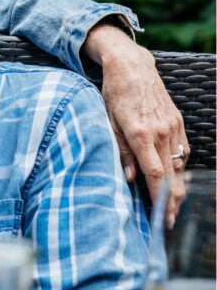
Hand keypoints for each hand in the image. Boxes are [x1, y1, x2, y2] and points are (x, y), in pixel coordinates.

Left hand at [84, 23, 187, 222]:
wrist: (133, 67)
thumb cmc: (113, 94)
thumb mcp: (106, 121)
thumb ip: (119, 151)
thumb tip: (128, 179)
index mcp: (140, 133)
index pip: (155, 173)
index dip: (158, 197)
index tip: (158, 215)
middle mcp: (161, 132)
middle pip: (171, 175)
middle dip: (170, 201)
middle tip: (166, 222)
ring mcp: (173, 127)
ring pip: (179, 166)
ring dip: (177, 188)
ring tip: (169, 208)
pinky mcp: (178, 124)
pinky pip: (182, 152)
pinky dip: (179, 170)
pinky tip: (174, 182)